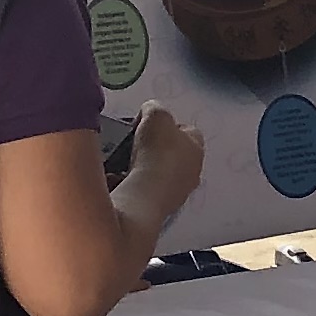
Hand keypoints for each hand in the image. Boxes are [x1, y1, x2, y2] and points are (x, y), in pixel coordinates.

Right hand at [122, 104, 204, 219]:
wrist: (146, 195)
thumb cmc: (157, 152)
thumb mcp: (156, 115)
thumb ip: (154, 108)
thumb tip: (150, 110)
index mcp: (197, 147)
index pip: (187, 130)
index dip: (167, 125)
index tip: (147, 125)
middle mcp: (193, 171)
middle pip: (172, 154)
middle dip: (153, 149)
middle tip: (134, 145)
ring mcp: (178, 192)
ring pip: (157, 174)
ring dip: (141, 168)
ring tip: (122, 164)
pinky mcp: (160, 207)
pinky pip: (144, 192)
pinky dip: (131, 186)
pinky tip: (118, 182)